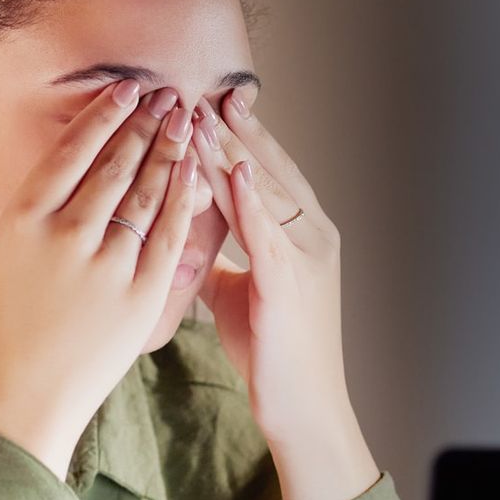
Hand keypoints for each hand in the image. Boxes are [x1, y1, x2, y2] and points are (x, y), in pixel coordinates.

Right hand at [0, 79, 201, 480]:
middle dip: (145, 123)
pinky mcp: (142, 293)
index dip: (103, 115)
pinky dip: (185, 198)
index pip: (70, 152)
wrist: (23, 406)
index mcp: (21, 222)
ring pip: (147, 192)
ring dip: (170, 150)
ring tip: (185, 121)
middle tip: (167, 95)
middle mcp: (66, 233)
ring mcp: (107, 263)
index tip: (126, 89)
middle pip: (115, 163)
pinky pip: (171, 234)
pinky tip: (195, 172)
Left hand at [188, 86, 348, 446]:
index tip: (213, 104)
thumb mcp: (240, 293)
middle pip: (269, 172)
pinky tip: (234, 169)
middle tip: (204, 93)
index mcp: (302, 236)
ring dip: (233, 153)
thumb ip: (220, 259)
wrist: (302, 406)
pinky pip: (269, 231)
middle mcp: (312, 237)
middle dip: (236, 133)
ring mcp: (306, 258)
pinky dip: (251, 198)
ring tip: (204, 117)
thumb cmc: (273, 353)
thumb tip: (187, 236)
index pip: (269, 174)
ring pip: (265, 193)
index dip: (242, 138)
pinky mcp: (291, 283)